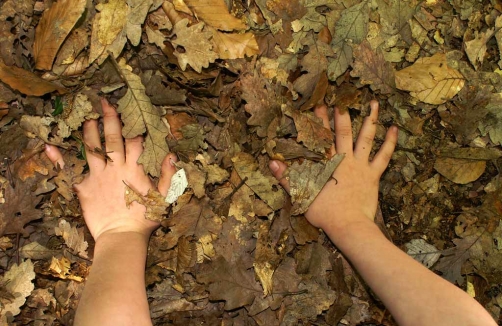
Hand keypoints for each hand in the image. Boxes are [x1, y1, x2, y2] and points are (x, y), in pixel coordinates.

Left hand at [45, 98, 176, 240]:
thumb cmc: (144, 218)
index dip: (135, 127)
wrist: (122, 236)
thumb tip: (172, 155)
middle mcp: (115, 168)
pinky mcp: (84, 187)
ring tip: (87, 118)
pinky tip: (48, 146)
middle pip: (113, 138)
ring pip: (92, 148)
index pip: (135, 142)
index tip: (134, 115)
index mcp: (135, 169)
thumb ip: (168, 176)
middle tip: (105, 103)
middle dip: (110, 119)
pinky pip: (69, 171)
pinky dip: (58, 159)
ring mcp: (98, 176)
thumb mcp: (163, 197)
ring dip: (89, 131)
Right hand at [269, 100, 396, 230]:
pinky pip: (384, 156)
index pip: (322, 138)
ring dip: (370, 120)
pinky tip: (395, 129)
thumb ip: (286, 178)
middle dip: (341, 115)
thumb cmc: (324, 214)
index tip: (319, 106)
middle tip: (341, 100)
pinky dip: (390, 142)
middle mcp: (345, 160)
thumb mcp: (301, 195)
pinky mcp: (373, 175)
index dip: (320, 121)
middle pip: (343, 133)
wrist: (348, 227)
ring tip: (374, 103)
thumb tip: (272, 162)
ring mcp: (361, 166)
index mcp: (327, 164)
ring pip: (366, 138)